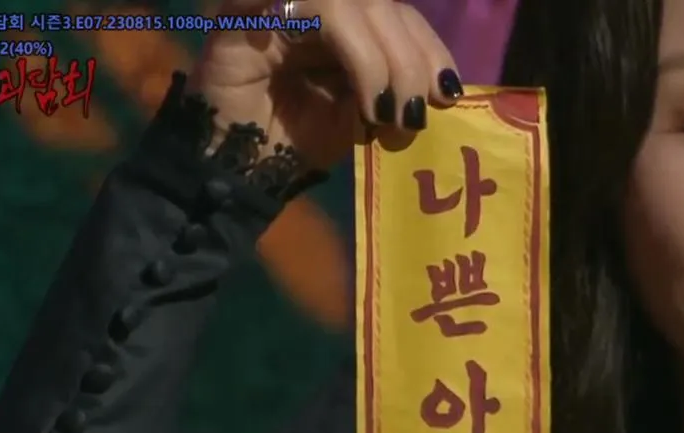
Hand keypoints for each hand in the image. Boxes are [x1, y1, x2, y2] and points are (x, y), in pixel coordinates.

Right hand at [190, 0, 462, 166]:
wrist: (235, 165)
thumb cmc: (294, 139)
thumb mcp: (358, 111)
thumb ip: (393, 85)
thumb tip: (443, 86)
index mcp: (341, 19)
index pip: (395, 12)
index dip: (427, 47)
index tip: (448, 94)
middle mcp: (312, 2)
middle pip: (381, 1)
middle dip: (411, 58)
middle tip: (416, 113)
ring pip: (353, 1)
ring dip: (385, 60)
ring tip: (389, 114)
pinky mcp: (249, 7)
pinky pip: (318, 7)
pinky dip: (356, 54)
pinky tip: (366, 103)